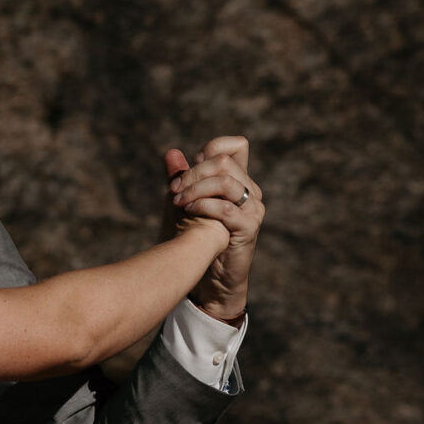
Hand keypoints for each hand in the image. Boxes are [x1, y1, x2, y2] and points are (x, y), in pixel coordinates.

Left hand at [163, 136, 262, 323]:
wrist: (206, 278)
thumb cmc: (196, 241)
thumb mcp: (184, 204)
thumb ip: (181, 178)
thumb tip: (171, 153)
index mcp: (239, 180)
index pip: (235, 146)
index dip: (208, 151)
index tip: (185, 172)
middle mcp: (250, 190)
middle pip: (224, 161)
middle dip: (193, 173)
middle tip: (173, 190)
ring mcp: (253, 209)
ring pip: (226, 181)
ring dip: (196, 189)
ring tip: (178, 202)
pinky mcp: (248, 228)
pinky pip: (226, 208)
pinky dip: (203, 206)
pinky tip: (188, 212)